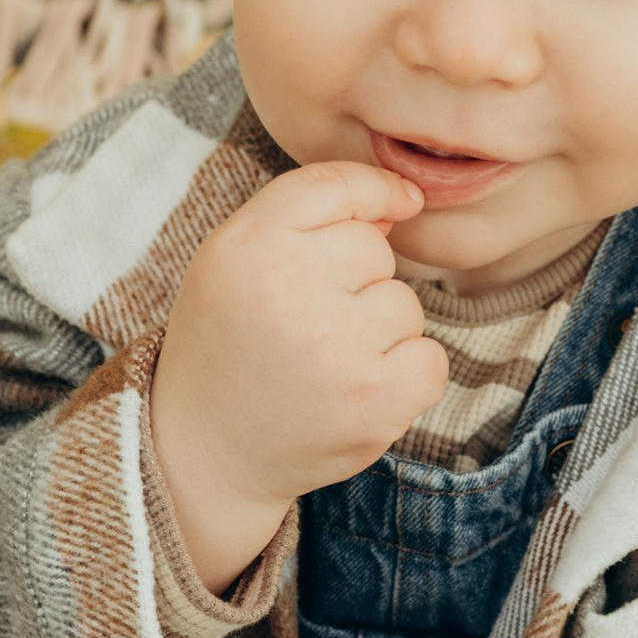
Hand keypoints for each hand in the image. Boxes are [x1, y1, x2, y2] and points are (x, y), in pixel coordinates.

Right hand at [150, 158, 449, 594]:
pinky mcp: (372, 401)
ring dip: (379, 333)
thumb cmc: (229, 346)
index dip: (374, 192)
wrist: (206, 452)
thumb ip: (307, 217)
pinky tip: (358, 391)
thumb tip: (401, 201)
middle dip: (356, 282)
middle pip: (375, 249)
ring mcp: (334, 346)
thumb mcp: (235, 261)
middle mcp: (289, 287)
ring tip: (324, 364)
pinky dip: (406, 376)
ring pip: (404, 305)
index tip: (397, 206)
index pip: (335, 186)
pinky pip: (430, 359)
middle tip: (306, 328)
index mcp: (249, 244)